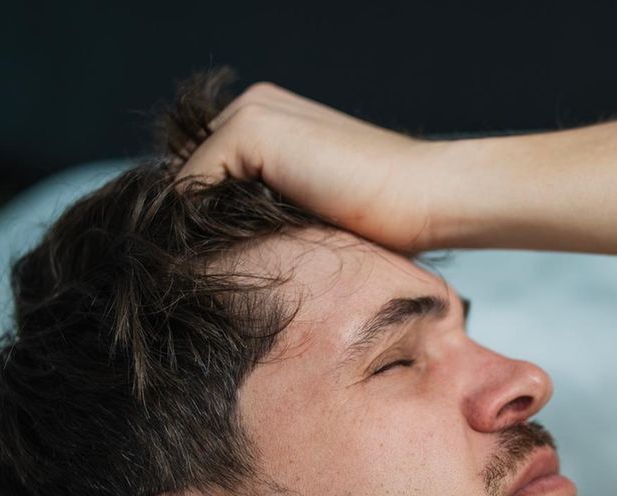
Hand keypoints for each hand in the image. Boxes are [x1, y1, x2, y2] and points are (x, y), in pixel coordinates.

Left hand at [174, 81, 450, 254]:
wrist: (426, 197)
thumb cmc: (386, 217)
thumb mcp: (312, 211)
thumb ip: (267, 208)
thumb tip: (209, 245)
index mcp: (272, 119)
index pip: (207, 172)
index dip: (205, 220)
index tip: (219, 263)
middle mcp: (255, 105)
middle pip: (191, 175)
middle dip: (198, 222)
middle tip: (218, 269)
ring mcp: (252, 113)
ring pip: (189, 182)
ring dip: (199, 226)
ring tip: (222, 267)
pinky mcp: (252, 130)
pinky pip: (193, 185)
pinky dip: (200, 222)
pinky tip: (231, 251)